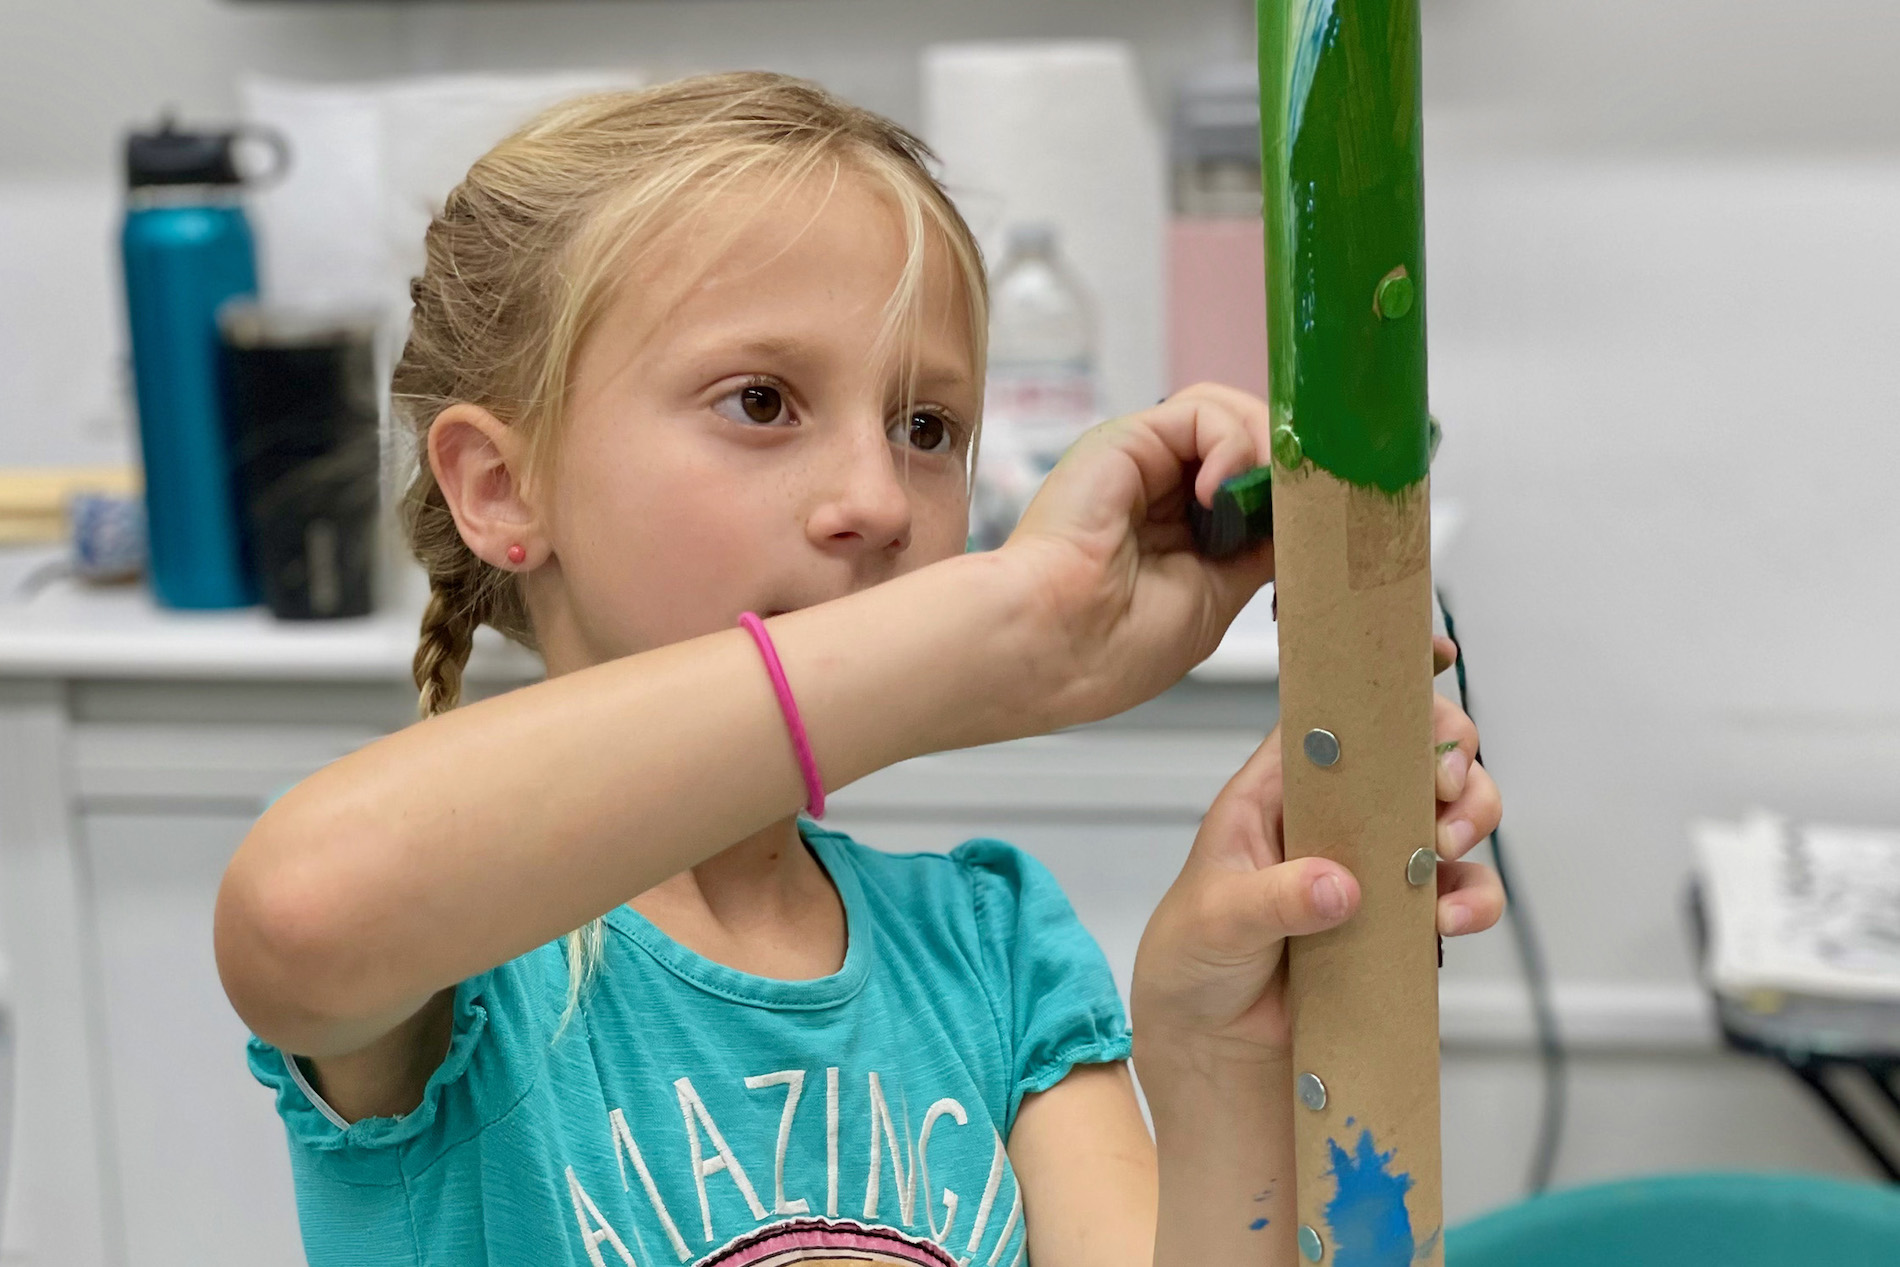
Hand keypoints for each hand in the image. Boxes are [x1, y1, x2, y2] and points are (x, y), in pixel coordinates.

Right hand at [995, 383, 1277, 729]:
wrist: (1060, 646)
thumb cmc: (1118, 646)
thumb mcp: (1220, 597)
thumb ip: (1259, 548)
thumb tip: (1306, 517)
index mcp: (1179, 530)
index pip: (1253, 482)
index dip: (1290, 494)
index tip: (1315, 531)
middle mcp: (1161, 489)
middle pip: (1248, 441)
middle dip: (1285, 470)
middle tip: (1300, 510)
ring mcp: (1145, 461)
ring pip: (1231, 415)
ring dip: (1263, 452)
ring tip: (1257, 501)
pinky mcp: (1129, 439)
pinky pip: (1204, 411)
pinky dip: (1230, 444)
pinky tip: (1218, 493)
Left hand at [1130, 637, 1504, 1065]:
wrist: (1208, 1042)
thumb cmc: (1192, 956)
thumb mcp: (1216, 920)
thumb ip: (1271, 901)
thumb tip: (1338, 886)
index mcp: (1279, 790)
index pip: (1336, 715)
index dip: (1386, 686)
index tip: (1436, 662)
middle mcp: (1334, 817)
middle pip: (1412, 755)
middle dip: (1449, 757)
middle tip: (1444, 790)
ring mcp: (1373, 866)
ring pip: (1448, 815)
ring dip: (1470, 818)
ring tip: (1445, 847)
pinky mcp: (1401, 921)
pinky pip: (1459, 895)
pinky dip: (1473, 899)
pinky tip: (1452, 919)